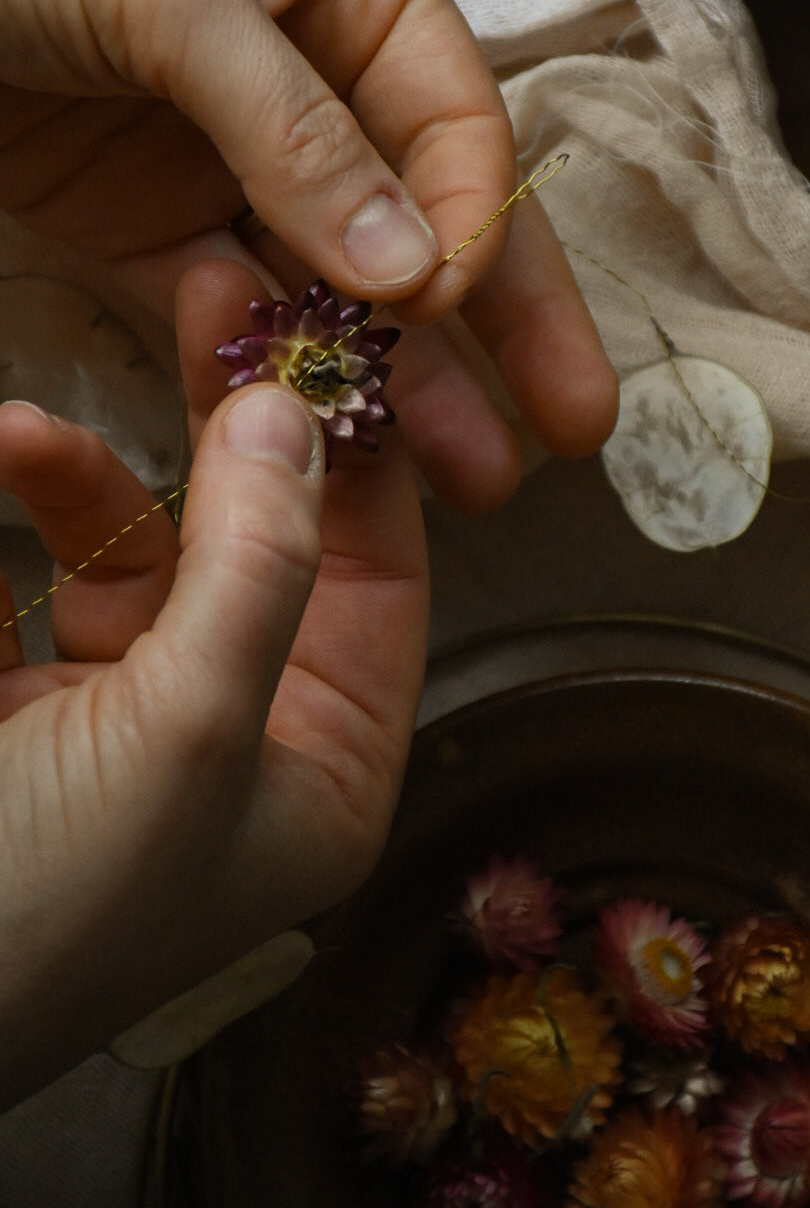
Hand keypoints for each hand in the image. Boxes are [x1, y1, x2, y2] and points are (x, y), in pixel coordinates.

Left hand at [0, 0, 616, 507]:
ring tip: (479, 476)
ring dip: (407, 376)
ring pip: (344, 280)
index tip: (453, 301)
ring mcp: (229, 159)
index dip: (471, 214)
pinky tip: (332, 427)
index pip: (452, 115)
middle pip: (432, 214)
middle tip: (574, 428)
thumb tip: (413, 271)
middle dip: (505, 323)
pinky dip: (280, 365)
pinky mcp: (148, 226)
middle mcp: (310, 74)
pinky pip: (235, 308)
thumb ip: (297, 132)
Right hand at [0, 365, 426, 1105]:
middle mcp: (246, 733)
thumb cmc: (50, 908)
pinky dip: (22, 512)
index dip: (357, 451)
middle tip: (214, 299)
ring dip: (82, 477)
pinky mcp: (32, 696)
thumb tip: (294, 417)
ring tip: (21, 432)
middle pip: (261, 537)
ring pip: (140, 545)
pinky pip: (41, 573)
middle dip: (230, 422)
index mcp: (327, 764)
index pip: (377, 571)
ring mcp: (133, 710)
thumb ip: (259, 566)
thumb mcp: (189, 736)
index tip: (326, 337)